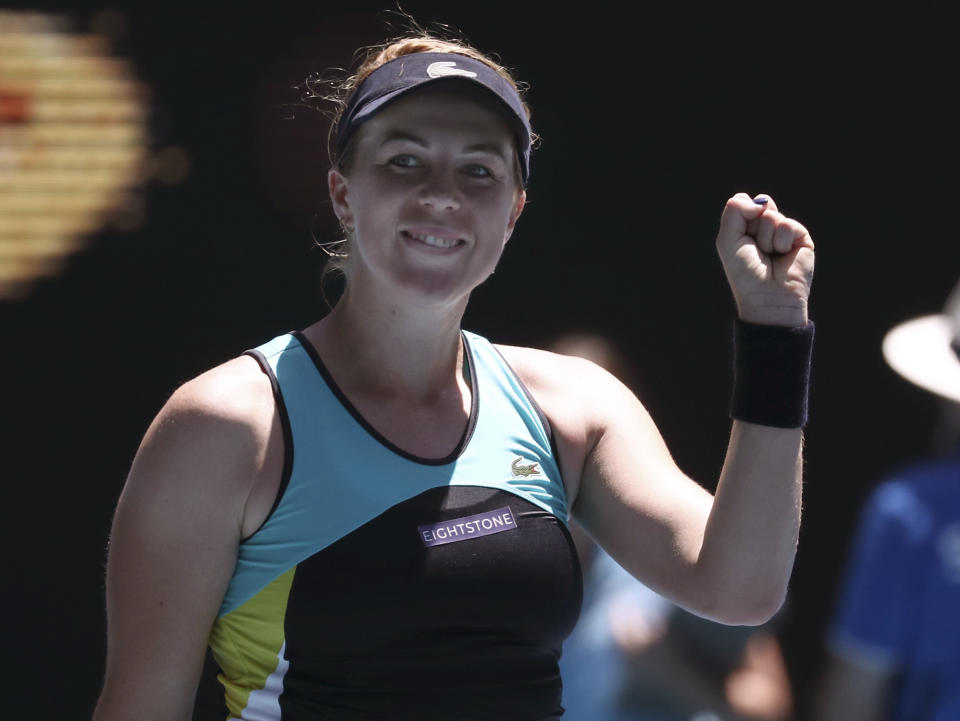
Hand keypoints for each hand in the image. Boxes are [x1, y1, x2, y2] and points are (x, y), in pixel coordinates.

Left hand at [715, 193, 814, 326]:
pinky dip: (781, 241)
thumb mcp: (728, 240)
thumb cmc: (745, 273)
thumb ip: (734, 211)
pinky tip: (783, 256)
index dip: (740, 216)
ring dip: (766, 238)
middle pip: (759, 205)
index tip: (740, 239)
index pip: (742, 201)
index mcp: (745, 227)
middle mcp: (765, 227)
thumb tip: (761, 201)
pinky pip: (787, 224)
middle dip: (752, 227)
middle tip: (755, 249)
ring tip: (770, 256)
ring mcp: (783, 231)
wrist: (768, 297)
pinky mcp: (801, 237)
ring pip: (771, 215)